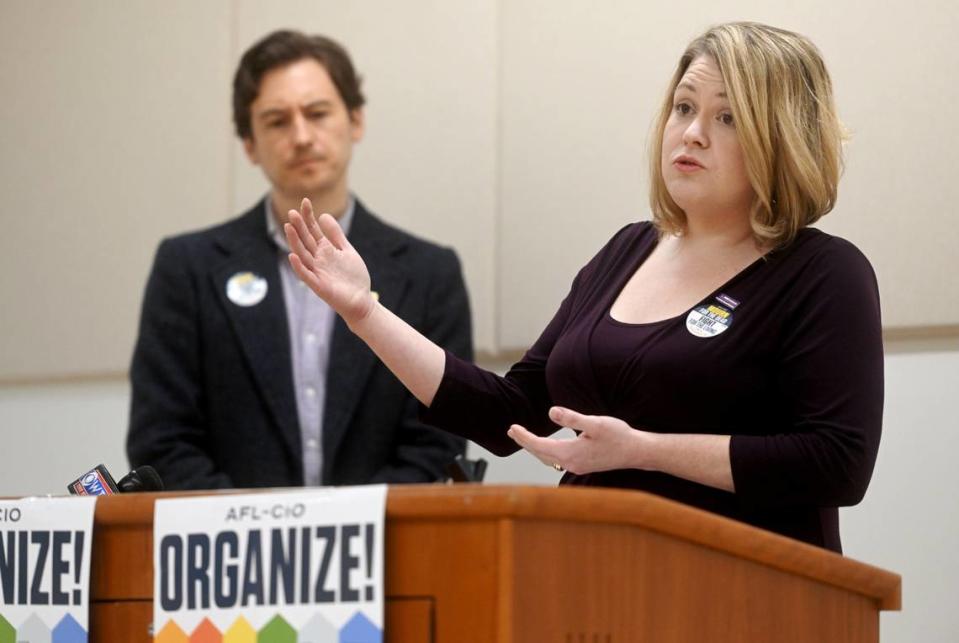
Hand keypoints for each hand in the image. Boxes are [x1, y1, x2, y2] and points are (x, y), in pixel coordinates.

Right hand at [284, 198, 375, 326]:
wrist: (361, 300)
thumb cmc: (354, 277)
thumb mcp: (346, 251)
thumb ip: (336, 235)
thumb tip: (323, 216)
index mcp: (325, 250)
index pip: (313, 231)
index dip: (308, 217)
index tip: (305, 201)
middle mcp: (318, 260)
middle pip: (305, 241)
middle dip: (299, 227)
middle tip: (292, 212)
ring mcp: (317, 272)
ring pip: (302, 255)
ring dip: (294, 242)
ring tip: (288, 227)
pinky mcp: (319, 286)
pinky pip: (306, 275)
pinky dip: (299, 267)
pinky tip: (293, 256)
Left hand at [506, 406, 652, 474]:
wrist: (637, 452)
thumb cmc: (618, 436)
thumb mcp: (595, 423)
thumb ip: (572, 418)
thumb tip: (551, 412)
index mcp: (570, 453)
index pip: (539, 446)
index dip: (523, 437)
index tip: (512, 427)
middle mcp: (571, 463)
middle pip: (540, 453)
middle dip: (525, 442)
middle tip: (511, 431)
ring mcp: (577, 466)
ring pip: (549, 458)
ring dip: (535, 448)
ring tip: (523, 437)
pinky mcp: (583, 464)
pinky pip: (558, 459)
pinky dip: (547, 452)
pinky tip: (547, 447)